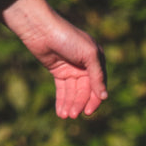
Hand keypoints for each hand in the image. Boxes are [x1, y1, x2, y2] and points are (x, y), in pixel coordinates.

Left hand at [3, 0, 108, 118]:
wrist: (41, 29)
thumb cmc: (67, 37)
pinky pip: (63, 90)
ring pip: (73, 92)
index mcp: (97, 60)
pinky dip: (62, 101)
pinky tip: (61, 112)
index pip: (98, 85)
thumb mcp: (88, 54)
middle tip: (73, 115)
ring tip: (65, 116)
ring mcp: (72, 69)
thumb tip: (104, 96)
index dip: (94, 100)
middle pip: (85, 91)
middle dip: (79, 103)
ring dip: (70, 104)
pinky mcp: (58, 72)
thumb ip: (97, 75)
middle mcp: (86, 66)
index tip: (87, 111)